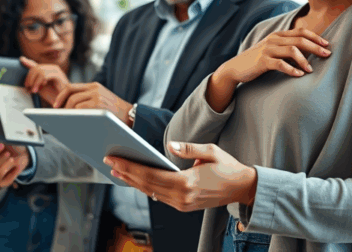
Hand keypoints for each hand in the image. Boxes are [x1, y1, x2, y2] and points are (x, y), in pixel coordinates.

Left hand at [20, 57, 69, 105]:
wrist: (63, 103)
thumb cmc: (54, 96)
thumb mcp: (41, 88)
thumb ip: (35, 82)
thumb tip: (27, 82)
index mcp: (49, 70)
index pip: (37, 65)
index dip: (28, 62)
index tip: (21, 59)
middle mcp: (52, 68)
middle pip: (35, 68)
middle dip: (29, 79)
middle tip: (28, 89)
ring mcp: (56, 70)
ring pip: (39, 71)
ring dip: (33, 82)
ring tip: (33, 91)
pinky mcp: (58, 75)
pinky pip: (44, 75)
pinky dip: (38, 82)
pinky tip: (38, 89)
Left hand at [52, 82, 133, 126]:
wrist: (131, 116)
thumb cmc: (114, 113)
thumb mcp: (101, 100)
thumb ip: (88, 100)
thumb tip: (69, 109)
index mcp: (94, 86)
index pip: (71, 87)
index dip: (60, 96)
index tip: (55, 106)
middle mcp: (95, 88)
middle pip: (70, 94)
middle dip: (62, 107)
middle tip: (58, 117)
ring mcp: (97, 96)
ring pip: (74, 102)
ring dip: (67, 113)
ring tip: (65, 121)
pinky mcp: (99, 104)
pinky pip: (80, 109)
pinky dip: (74, 116)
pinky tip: (73, 122)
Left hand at [104, 142, 256, 211]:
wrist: (242, 188)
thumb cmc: (228, 167)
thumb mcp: (211, 151)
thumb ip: (189, 148)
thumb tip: (170, 145)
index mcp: (187, 183)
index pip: (151, 174)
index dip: (131, 167)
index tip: (115, 159)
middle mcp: (182, 197)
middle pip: (147, 185)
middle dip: (126, 173)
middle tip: (109, 161)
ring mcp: (182, 204)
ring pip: (151, 192)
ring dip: (132, 181)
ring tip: (116, 170)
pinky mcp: (183, 206)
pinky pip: (159, 196)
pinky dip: (145, 187)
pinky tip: (135, 179)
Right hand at [206, 28, 329, 111]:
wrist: (236, 68)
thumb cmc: (257, 61)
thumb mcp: (273, 51)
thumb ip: (287, 48)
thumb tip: (308, 52)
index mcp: (277, 35)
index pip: (300, 31)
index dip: (315, 37)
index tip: (327, 44)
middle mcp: (273, 40)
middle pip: (299, 40)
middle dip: (315, 47)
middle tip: (327, 55)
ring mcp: (267, 50)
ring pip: (292, 50)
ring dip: (304, 60)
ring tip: (311, 70)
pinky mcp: (262, 61)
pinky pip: (280, 64)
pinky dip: (292, 69)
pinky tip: (299, 75)